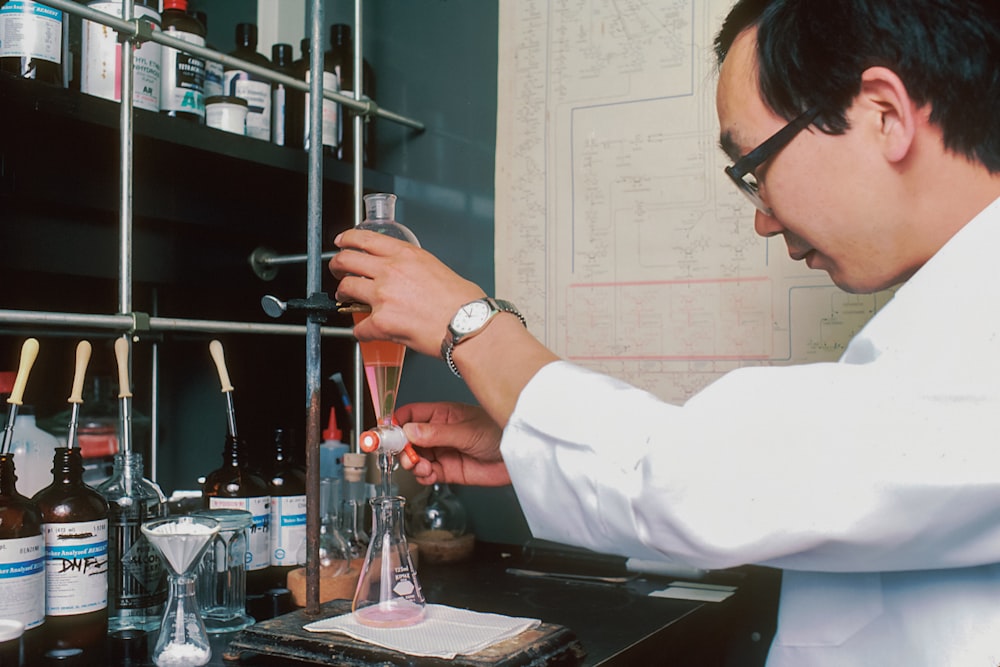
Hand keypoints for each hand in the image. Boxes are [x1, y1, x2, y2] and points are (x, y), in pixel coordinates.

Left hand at [329, 229, 484, 357]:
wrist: (468, 324)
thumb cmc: (462, 302)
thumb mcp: (436, 267)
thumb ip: (412, 266)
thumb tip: (403, 274)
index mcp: (405, 254)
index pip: (365, 238)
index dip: (347, 239)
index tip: (342, 242)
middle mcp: (390, 271)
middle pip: (347, 260)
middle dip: (337, 265)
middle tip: (337, 271)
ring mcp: (383, 296)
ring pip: (346, 289)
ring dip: (344, 295)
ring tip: (348, 300)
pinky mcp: (381, 322)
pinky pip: (359, 327)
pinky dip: (361, 331)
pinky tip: (368, 332)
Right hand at [395, 401, 510, 486]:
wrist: (519, 458)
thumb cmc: (500, 433)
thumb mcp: (466, 430)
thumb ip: (436, 433)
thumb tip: (409, 431)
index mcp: (442, 414)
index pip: (410, 414)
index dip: (395, 423)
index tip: (386, 434)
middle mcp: (439, 432)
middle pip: (407, 439)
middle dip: (401, 448)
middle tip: (404, 454)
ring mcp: (442, 452)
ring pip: (414, 457)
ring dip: (412, 463)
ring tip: (421, 465)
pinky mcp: (448, 471)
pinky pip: (426, 473)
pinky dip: (422, 475)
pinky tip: (429, 473)